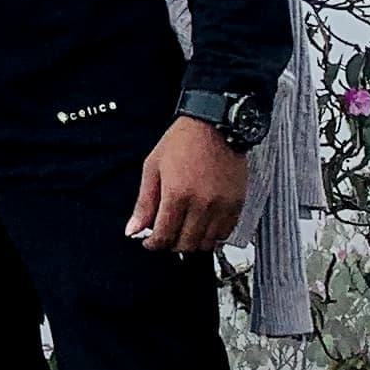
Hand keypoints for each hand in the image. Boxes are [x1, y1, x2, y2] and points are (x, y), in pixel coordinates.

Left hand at [129, 116, 251, 256]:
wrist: (215, 124)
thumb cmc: (182, 141)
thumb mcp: (153, 167)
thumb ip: (144, 202)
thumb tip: (133, 229)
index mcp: (176, 195)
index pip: (164, 236)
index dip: (154, 244)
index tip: (150, 242)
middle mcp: (201, 204)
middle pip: (185, 244)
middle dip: (172, 244)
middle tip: (166, 235)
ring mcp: (221, 206)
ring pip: (206, 243)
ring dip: (193, 242)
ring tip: (184, 230)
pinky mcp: (236, 203)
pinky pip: (225, 232)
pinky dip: (213, 235)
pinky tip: (203, 225)